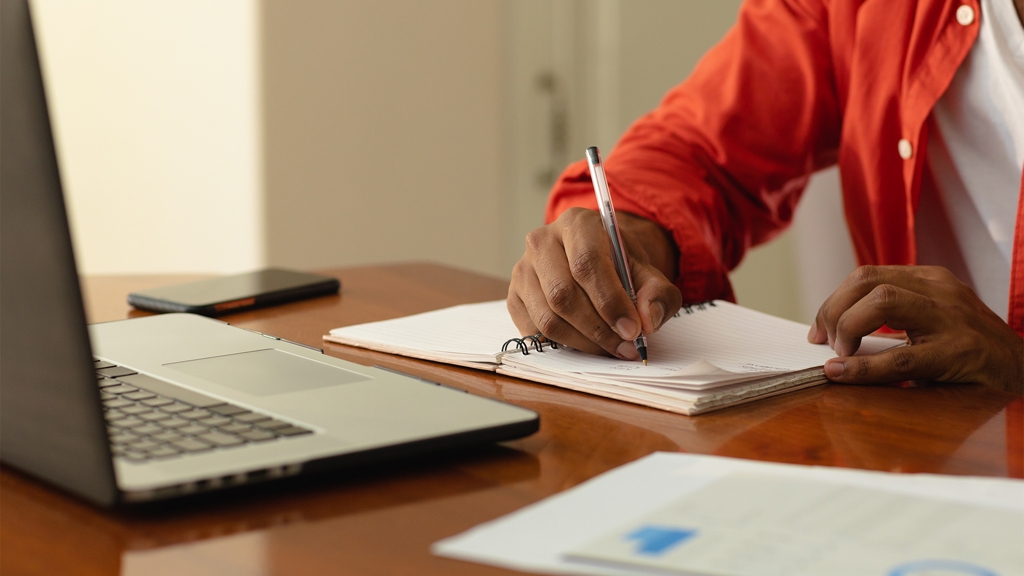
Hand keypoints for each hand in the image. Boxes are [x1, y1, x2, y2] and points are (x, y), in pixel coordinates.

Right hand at [507, 208, 681, 358]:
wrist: (596, 260)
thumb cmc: (620, 265)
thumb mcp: (648, 272)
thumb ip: (657, 294)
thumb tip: (648, 321)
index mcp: (577, 224)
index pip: (586, 263)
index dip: (610, 301)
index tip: (632, 330)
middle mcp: (542, 241)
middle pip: (563, 294)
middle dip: (598, 328)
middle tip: (625, 346)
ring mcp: (523, 269)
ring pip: (547, 317)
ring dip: (582, 342)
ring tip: (611, 348)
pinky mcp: (515, 296)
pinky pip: (534, 331)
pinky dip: (563, 345)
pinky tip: (587, 344)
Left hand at [808, 265, 1023, 393]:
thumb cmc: (972, 353)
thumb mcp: (931, 324)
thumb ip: (891, 321)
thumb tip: (835, 335)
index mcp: (930, 281)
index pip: (867, 276)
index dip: (834, 301)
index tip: (818, 329)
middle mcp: (939, 290)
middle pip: (867, 280)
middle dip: (833, 309)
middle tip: (823, 341)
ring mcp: (951, 317)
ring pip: (881, 301)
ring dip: (847, 327)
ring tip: (839, 354)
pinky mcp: (959, 352)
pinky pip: (901, 357)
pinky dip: (863, 367)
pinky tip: (842, 373)